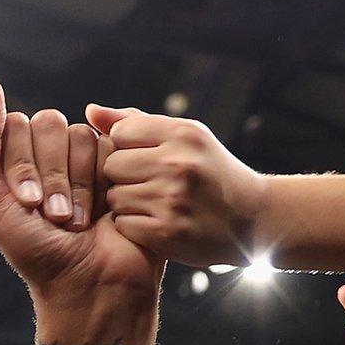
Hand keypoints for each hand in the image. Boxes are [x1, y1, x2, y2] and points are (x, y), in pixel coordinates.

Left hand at [0, 79, 159, 305]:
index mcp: (17, 159)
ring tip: (77, 222)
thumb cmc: (35, 253)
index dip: (21, 164)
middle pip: (49, 123)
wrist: (90, 287)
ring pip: (81, 136)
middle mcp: (51, 155)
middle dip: (49, 175)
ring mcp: (87, 160)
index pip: (16, 124)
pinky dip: (105, 185)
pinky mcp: (122, 168)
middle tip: (53, 217)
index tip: (26, 204)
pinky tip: (105, 215)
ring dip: (77, 186)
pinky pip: (112, 148)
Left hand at [92, 106, 271, 267]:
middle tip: (148, 184)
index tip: (145, 159)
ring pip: (114, 197)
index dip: (125, 148)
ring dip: (127, 203)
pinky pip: (123, 224)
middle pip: (111, 166)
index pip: (118, 133)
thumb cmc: (210, 172)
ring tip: (155, 203)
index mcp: (183, 134)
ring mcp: (173, 200)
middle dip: (123, 176)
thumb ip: (135, 123)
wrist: (253, 219)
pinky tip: (156, 222)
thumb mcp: (184, 138)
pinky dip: (134, 226)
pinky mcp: (167, 233)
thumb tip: (90, 111)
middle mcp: (178, 164)